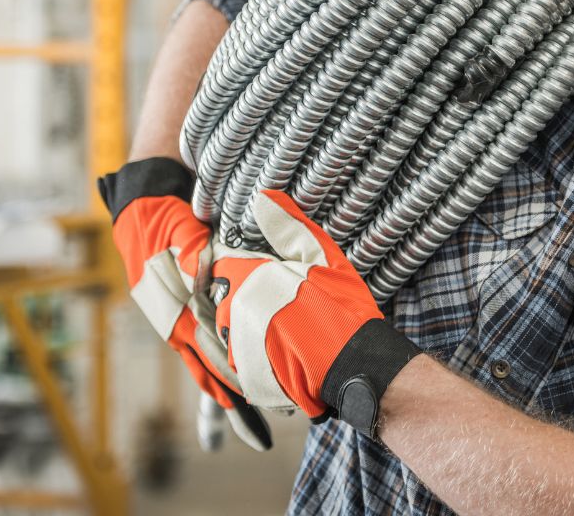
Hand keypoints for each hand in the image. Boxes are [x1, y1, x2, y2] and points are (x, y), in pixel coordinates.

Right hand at [98, 157, 271, 450]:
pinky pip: (199, 354)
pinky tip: (228, 391)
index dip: (241, 380)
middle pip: (212, 372)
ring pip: (205, 368)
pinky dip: (214, 374)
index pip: (216, 355)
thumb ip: (199, 260)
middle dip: (238, 402)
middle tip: (265, 431)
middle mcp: (176, 326)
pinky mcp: (178, 317)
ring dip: (227, 394)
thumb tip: (213, 282)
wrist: (140, 211)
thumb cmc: (167, 221)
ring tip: (249, 426)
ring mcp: (176, 324)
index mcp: (179, 312)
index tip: (265, 402)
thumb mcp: (184, 236)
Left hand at [208, 190, 420, 428]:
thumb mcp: (320, 257)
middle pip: (224, 295)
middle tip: (279, 300)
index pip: (221, 261)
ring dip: (247, 323)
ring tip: (284, 326)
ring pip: (229, 326)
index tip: (259, 268)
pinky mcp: (244, 375)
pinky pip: (239, 355)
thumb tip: (263, 199)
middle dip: (243, 293)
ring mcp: (235, 346)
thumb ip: (287, 226)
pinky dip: (254, 351)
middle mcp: (232, 312)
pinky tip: (282, 347)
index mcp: (246, 277)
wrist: (353, 365)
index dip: (239, 262)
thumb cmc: (341, 308)